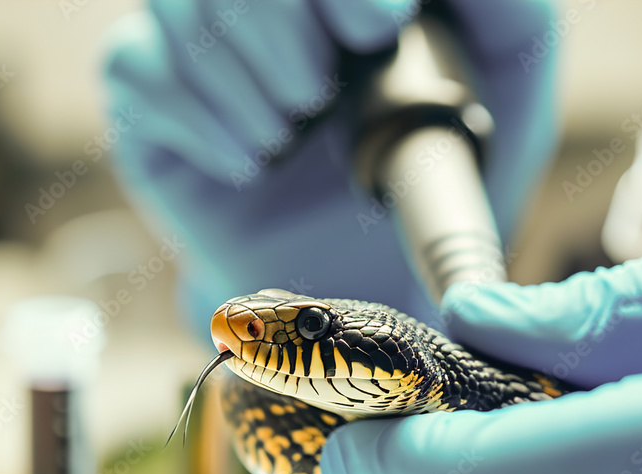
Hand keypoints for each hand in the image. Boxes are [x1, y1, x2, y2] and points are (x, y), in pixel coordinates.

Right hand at [104, 0, 557, 322]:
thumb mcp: (505, 83)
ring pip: (181, 7)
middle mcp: (264, 0)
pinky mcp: (146, 93)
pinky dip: (202, 119)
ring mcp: (196, 35)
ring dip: (246, 83)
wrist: (368, 277)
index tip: (379, 27)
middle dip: (279, 21)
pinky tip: (251, 163)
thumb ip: (503, 7)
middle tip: (319, 95)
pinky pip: (136, 67)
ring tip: (291, 137)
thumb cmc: (439, 171)